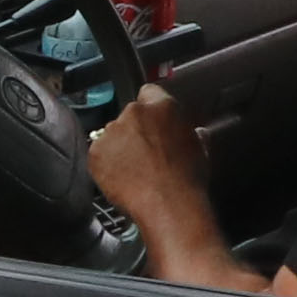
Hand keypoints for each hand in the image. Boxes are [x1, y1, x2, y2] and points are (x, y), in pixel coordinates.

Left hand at [88, 86, 296, 296]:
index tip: (152, 123)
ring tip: (134, 172)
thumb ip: (191, 133)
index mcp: (161, 106)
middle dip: (134, 130)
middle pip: (129, 115)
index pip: (149, 91)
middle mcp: (133, 113)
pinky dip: (106, 165)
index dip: (150, 109)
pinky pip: (99, 154)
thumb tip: (195, 132)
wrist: (168, 206)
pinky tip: (122, 180)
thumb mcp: (200, 149)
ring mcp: (111, 131)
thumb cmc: (188, 179)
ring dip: (119, 148)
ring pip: (112, 135)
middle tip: (145, 153)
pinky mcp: (96, 152)